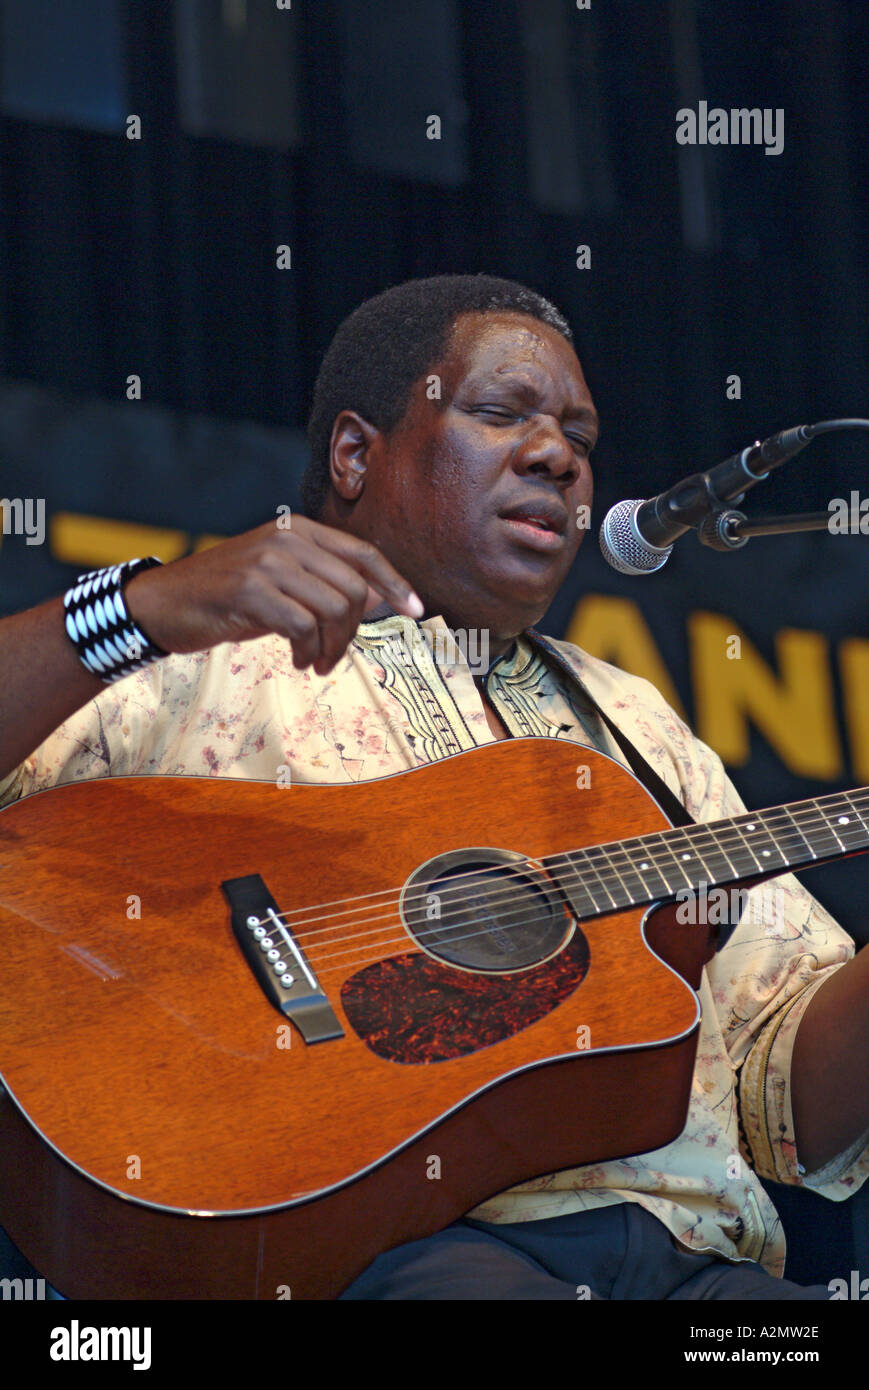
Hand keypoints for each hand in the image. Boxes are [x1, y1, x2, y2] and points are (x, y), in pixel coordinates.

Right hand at [123, 515, 423, 674]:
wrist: (163, 604)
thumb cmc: (225, 598)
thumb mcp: (278, 581)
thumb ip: (321, 583)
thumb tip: (375, 600)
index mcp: (298, 530)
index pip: (363, 552)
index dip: (395, 581)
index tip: (416, 609)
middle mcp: (287, 539)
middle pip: (354, 589)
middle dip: (353, 632)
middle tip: (334, 657)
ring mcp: (268, 562)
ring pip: (333, 610)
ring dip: (332, 647)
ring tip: (316, 662)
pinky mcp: (250, 590)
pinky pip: (303, 627)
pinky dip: (309, 652)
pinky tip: (298, 661)